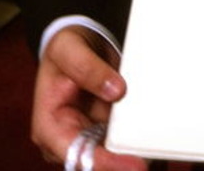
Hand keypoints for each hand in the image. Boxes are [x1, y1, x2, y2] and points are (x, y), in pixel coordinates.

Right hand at [32, 26, 146, 170]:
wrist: (77, 44)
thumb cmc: (64, 50)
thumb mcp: (68, 49)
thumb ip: (89, 68)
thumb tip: (116, 90)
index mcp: (49, 125)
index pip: (74, 153)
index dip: (102, 161)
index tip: (130, 163)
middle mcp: (67, 136)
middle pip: (95, 160)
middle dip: (120, 162)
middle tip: (147, 161)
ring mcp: (87, 133)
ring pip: (110, 153)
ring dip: (130, 152)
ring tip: (154, 151)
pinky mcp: (104, 125)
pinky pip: (120, 137)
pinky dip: (135, 139)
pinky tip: (151, 139)